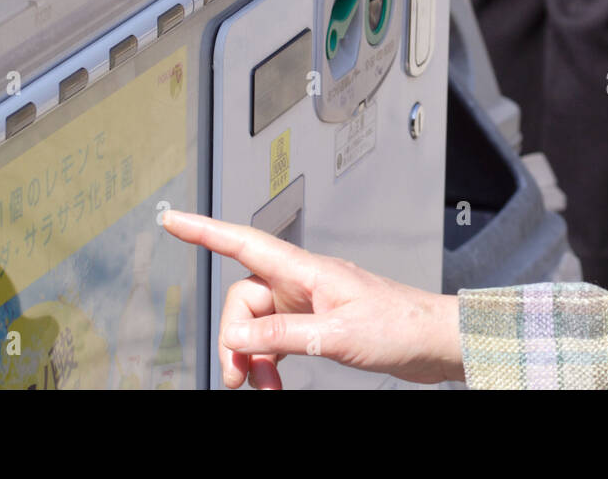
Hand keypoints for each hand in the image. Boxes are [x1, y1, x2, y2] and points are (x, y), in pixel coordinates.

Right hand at [162, 209, 463, 388]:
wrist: (434, 341)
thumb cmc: (400, 324)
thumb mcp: (335, 334)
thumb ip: (282, 335)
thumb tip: (237, 339)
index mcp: (306, 270)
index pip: (244, 243)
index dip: (204, 230)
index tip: (172, 220)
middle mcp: (303, 282)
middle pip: (244, 299)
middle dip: (235, 338)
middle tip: (239, 378)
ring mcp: (309, 303)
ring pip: (258, 324)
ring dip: (253, 356)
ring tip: (263, 387)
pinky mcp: (318, 324)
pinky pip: (277, 339)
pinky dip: (270, 361)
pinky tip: (275, 381)